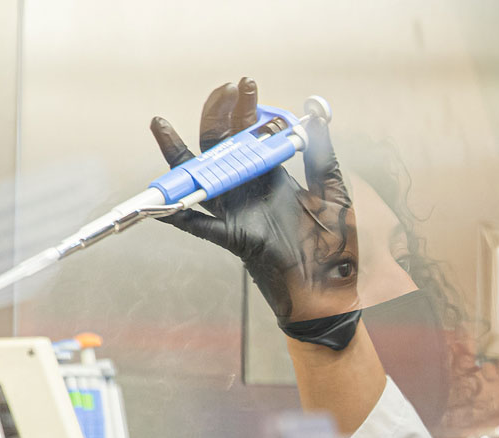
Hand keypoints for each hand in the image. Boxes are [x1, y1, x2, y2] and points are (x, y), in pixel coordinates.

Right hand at [150, 78, 362, 348]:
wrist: (335, 292)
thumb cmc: (337, 247)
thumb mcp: (335, 195)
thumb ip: (322, 158)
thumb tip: (317, 119)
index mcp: (274, 178)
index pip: (252, 136)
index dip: (247, 110)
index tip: (247, 85)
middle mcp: (252, 191)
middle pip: (223, 147)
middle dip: (219, 116)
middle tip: (223, 90)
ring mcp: (240, 214)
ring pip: (201, 179)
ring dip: (180, 154)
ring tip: (161, 126)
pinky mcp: (237, 240)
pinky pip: (201, 227)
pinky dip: (180, 215)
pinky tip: (162, 202)